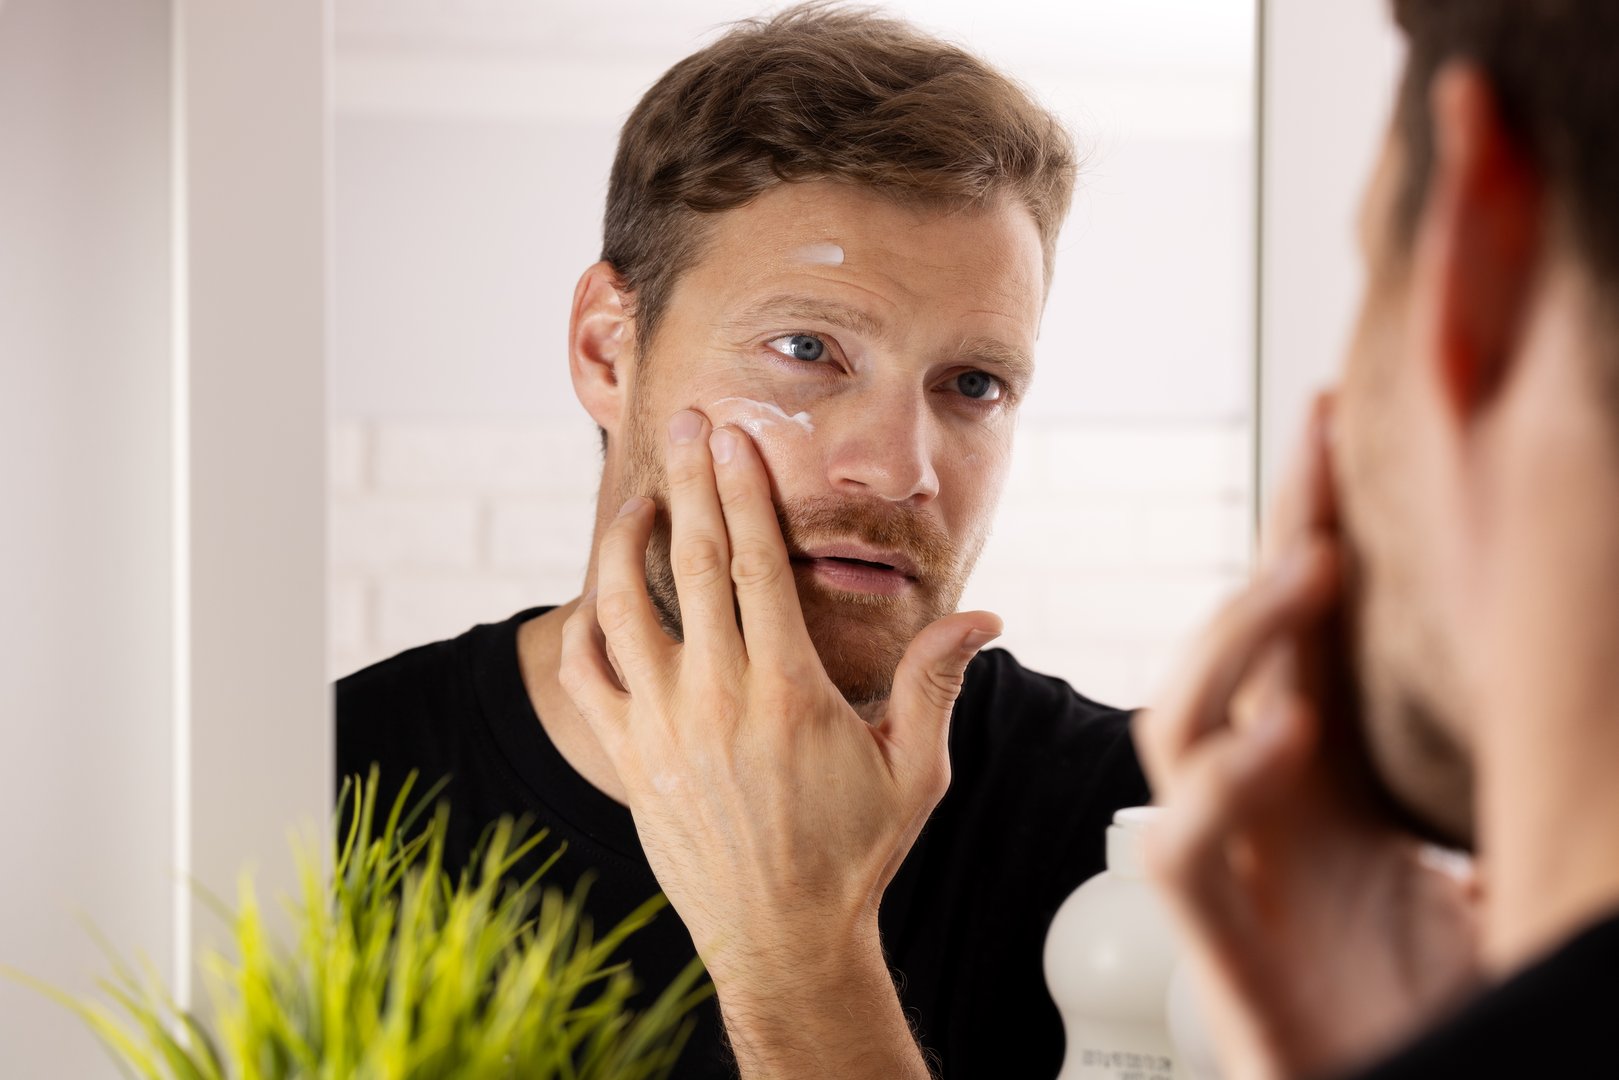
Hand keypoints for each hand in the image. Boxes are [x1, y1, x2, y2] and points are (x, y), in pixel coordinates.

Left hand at [559, 408, 998, 1074]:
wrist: (782, 937)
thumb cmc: (854, 852)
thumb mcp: (915, 770)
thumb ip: (935, 682)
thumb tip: (985, 616)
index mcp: (789, 691)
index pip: (758, 562)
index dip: (743, 490)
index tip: (733, 437)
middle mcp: (717, 698)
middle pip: (694, 561)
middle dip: (690, 482)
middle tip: (685, 423)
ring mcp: (662, 728)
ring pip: (624, 606)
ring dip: (626, 540)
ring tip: (639, 499)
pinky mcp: (628, 758)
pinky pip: (587, 673)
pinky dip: (587, 623)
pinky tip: (606, 596)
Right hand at [1133, 395, 1481, 1078]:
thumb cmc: (1439, 1005)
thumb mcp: (1496, 868)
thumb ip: (1503, 780)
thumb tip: (1572, 679)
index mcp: (1333, 782)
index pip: (1312, 632)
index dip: (1315, 527)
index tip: (1336, 424)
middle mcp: (1273, 806)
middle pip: (1239, 650)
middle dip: (1278, 549)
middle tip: (1325, 455)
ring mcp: (1240, 863)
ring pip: (1180, 722)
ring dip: (1238, 640)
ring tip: (1311, 576)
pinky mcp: (1219, 936)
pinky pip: (1185, 845)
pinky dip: (1224, 785)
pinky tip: (1286, 739)